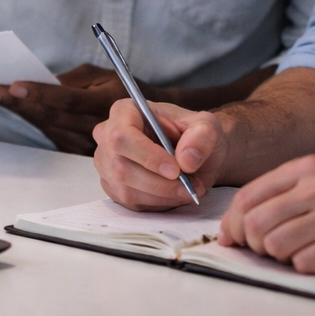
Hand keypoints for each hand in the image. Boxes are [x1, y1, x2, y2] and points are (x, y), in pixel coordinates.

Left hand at [0, 64, 130, 154]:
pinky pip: (51, 135)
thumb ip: (75, 80)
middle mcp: (97, 126)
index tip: (15, 84)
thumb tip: (46, 83)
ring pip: (47, 127)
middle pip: (52, 116)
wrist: (149, 124)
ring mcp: (89, 143)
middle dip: (19, 102)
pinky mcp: (81, 151)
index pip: (68, 99)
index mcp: (106, 102)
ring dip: (20, 111)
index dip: (41, 92)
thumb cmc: (121, 89)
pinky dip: (32, 121)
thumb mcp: (103, 76)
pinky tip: (13, 108)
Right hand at [92, 97, 229, 209]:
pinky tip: (174, 194)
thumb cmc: (194, 134)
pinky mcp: (113, 187)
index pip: (122, 136)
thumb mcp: (207, 126)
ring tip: (187, 189)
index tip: (176, 170)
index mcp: (125, 111)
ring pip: (126, 190)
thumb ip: (202, 136)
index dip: (147, 156)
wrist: (194, 154)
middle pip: (122, 167)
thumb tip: (186, 159)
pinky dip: (158, 204)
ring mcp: (107, 163)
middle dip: (160, 183)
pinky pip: (131, 203)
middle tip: (189, 186)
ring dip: (162, 196)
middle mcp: (108, 136)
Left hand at [219, 155, 314, 272]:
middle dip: (253, 245)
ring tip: (297, 255)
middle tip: (267, 253)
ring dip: (279, 259)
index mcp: (308, 169)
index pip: (248, 197)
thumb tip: (239, 225)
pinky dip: (304, 268)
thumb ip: (286, 195)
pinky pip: (305, 264)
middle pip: (256, 223)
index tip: (233, 240)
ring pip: (276, 246)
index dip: (232, 224)